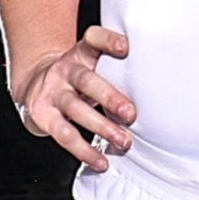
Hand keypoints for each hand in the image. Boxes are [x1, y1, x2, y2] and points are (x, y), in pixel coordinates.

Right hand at [14, 26, 139, 163]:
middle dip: (110, 98)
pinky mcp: (43, 115)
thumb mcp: (93, 63)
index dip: (107, 41)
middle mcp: (66, 69)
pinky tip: (100, 161)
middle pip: (87, 80)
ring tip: (123, 142)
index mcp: (82, 53)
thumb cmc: (79, 78)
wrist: (36, 86)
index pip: (93, 39)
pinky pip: (64, 134)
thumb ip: (117, 68)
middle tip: (131, 114)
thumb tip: (162, 84)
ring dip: (102, 127)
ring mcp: (53, 92)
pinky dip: (84, 151)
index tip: (125, 48)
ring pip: (77, 109)